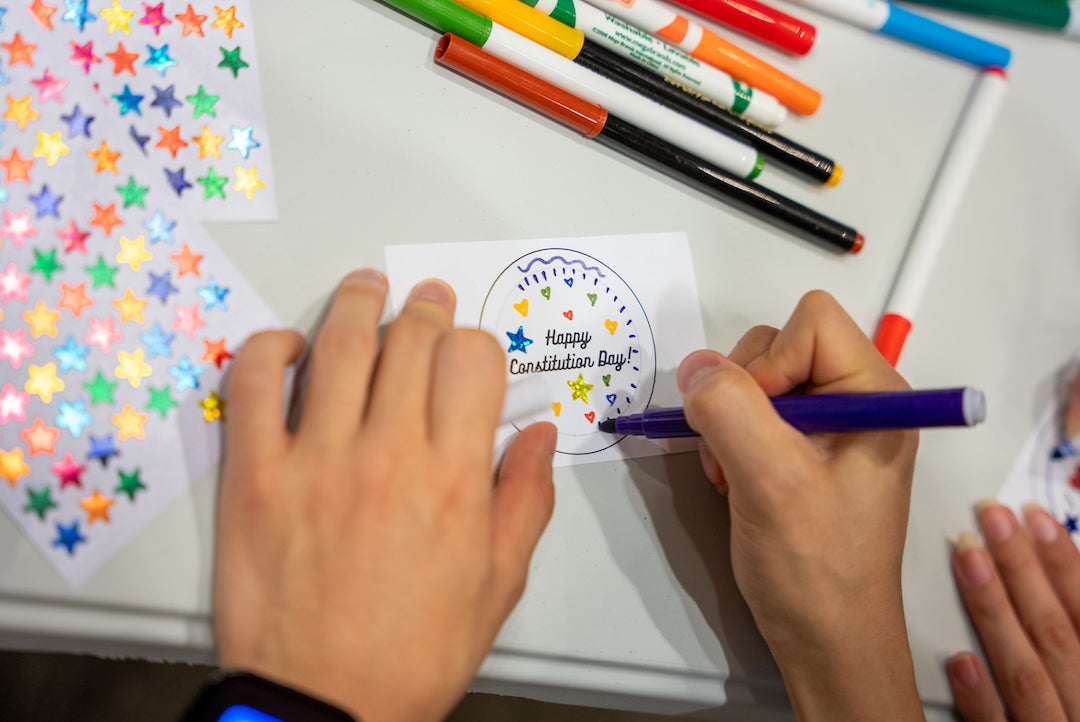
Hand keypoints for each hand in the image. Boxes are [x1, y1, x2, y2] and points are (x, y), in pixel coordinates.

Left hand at [212, 269, 556, 721]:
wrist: (324, 706)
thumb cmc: (411, 654)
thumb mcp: (497, 585)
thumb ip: (525, 500)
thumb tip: (540, 435)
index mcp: (453, 480)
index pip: (472, 362)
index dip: (476, 343)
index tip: (469, 349)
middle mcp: (387, 457)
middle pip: (409, 341)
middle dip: (425, 309)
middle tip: (425, 301)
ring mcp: (314, 461)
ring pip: (339, 347)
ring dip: (357, 303)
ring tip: (367, 287)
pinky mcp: (254, 477)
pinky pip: (254, 387)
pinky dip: (269, 350)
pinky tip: (290, 344)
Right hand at [677, 291, 922, 720]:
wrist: (825, 638)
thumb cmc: (817, 569)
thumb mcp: (772, 482)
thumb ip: (730, 411)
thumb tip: (695, 367)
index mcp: (875, 394)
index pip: (811, 321)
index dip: (770, 362)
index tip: (762, 423)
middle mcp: (855, 400)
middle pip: (776, 344)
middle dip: (741, 396)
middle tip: (741, 454)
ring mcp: (828, 426)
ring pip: (753, 380)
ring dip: (728, 424)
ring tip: (737, 475)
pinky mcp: (802, 449)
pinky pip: (748, 414)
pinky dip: (728, 443)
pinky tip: (737, 483)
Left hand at [948, 503, 1079, 720]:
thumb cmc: (1071, 708)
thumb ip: (1075, 639)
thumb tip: (1063, 584)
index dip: (1067, 565)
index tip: (1035, 519)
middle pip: (1060, 636)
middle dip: (1025, 571)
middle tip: (991, 516)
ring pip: (1029, 677)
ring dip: (997, 613)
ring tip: (966, 557)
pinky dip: (983, 702)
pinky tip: (958, 660)